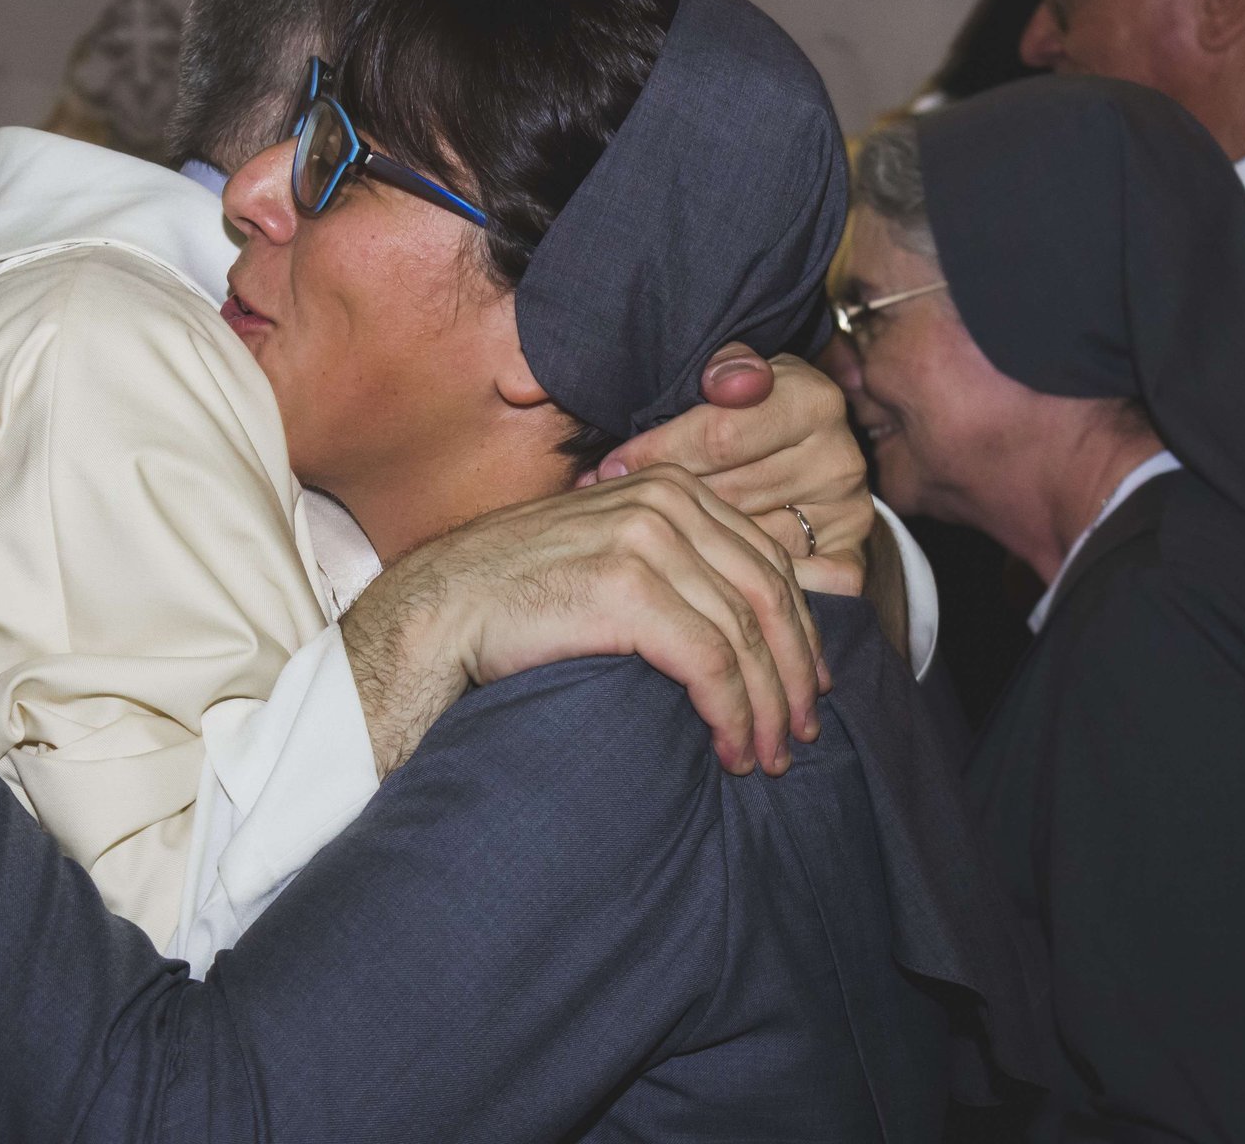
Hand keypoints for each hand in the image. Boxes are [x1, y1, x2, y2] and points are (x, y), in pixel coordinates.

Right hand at [342, 463, 822, 779]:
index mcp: (671, 488)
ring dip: (766, 707)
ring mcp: (647, 539)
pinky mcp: (626, 588)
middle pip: (769, 596)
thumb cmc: (521, 599)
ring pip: (746, 634)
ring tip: (766, 757)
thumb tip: (756, 620)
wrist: (438, 612)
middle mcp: (667, 502)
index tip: (806, 689)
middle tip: (799, 735)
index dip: (799, 632)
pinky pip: (710, 661)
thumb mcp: (611, 560)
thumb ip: (677, 569)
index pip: (767, 562)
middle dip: (793, 675)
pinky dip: (732, 713)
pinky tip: (731, 749)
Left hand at [591, 345, 869, 596]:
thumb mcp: (733, 379)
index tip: (610, 469)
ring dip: (695, 544)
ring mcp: (849, 512)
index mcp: (813, 399)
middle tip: (616, 510)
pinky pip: (787, 582)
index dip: (657, 452)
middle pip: (729, 491)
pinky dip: (744, 583)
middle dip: (667, 502)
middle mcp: (839, 457)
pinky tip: (704, 575)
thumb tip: (722, 381)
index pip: (720, 434)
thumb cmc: (749, 418)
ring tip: (649, 540)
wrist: (805, 463)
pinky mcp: (851, 557)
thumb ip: (723, 369)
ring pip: (750, 541)